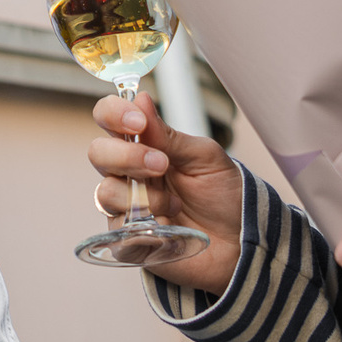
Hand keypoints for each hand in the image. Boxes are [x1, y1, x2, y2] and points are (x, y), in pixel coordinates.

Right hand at [86, 93, 243, 294]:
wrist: (242, 239)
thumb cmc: (223, 194)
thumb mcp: (204, 157)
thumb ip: (169, 135)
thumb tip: (141, 99)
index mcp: (143, 146)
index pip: (109, 119)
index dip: (114, 114)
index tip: (138, 121)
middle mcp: (128, 174)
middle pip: (98, 153)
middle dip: (127, 155)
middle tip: (161, 164)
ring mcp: (126, 208)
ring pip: (105, 193)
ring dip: (143, 195)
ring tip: (175, 204)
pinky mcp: (129, 241)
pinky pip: (119, 231)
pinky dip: (144, 226)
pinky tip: (169, 225)